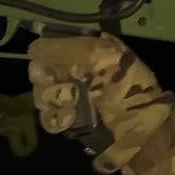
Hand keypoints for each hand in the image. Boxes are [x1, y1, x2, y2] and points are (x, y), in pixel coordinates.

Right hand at [27, 32, 163, 136]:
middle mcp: (74, 74)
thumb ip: (64, 47)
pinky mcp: (70, 123)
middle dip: (47, 81)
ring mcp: (70, 100)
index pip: (47, 51)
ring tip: (72, 106)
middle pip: (39, 74)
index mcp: (83, 54)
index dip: (43, 58)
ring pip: (41, 97)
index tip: (49, 67)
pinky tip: (69, 120)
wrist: (142, 126)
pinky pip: (48, 119)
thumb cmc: (126, 84)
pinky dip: (55, 119)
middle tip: (67, 87)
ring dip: (53, 101)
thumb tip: (32, 49)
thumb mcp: (101, 54)